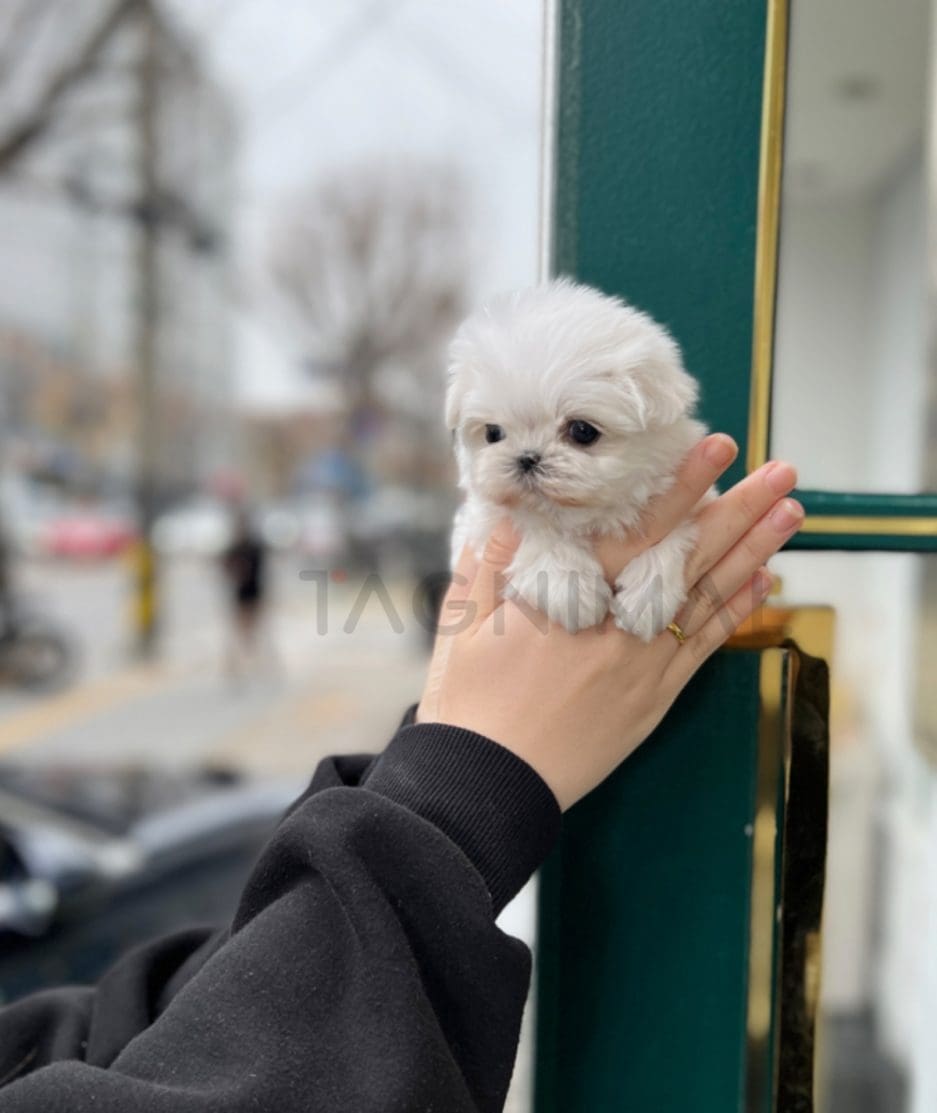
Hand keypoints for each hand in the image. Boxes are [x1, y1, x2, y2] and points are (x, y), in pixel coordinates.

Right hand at [418, 434, 802, 810]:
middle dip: (739, 511)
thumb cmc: (469, 704)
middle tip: (783, 473)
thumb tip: (508, 513)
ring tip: (791, 514)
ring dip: (753, 552)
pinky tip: (762, 581)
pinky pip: (704, 647)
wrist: (490, 783)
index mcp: (569, 601)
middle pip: (689, 559)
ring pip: (708, 599)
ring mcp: (642, 666)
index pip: (638, 531)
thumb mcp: (462, 624)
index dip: (680, 488)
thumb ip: (488, 563)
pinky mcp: (653, 699)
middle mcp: (617, 628)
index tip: (716, 449)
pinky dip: (735, 613)